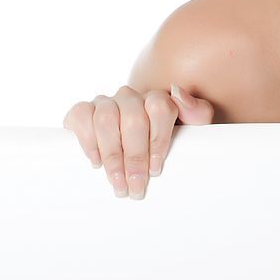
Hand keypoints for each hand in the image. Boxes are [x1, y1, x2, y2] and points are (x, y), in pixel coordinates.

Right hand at [63, 84, 214, 198]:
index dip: (158, 141)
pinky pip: (82, 117)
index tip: (156, 170)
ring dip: (112, 157)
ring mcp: (106, 102)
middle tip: (135, 186)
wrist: (133, 144)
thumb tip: (178, 93)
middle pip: (133, 121)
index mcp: (157, 99)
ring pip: (106, 121)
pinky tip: (96, 162)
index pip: (160, 110)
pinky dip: (88, 141)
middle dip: (135, 158)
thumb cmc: (162, 140)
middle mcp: (131, 97)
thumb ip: (197, 112)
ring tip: (117, 182)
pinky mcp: (83, 110)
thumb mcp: (189, 129)